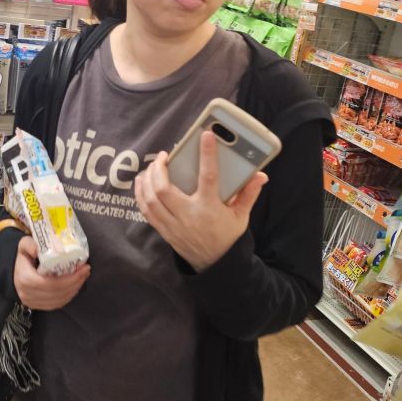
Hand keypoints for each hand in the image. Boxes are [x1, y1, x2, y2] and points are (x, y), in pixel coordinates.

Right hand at [13, 236, 89, 310]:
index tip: (82, 268)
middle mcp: (28, 294)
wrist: (16, 271)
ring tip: (83, 277)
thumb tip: (38, 248)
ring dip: (74, 290)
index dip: (69, 279)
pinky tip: (75, 287)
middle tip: (86, 271)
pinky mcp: (38, 306)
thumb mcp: (23, 246)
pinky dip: (68, 296)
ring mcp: (33, 302)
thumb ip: (30, 245)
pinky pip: (57, 305)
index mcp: (25, 279)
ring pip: (59, 300)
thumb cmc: (23, 257)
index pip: (51, 284)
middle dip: (75, 283)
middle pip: (57, 293)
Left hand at [134, 131, 267, 272]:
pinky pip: (146, 211)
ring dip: (146, 180)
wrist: (215, 265)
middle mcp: (189, 215)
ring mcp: (173, 224)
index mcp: (209, 208)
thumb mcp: (241, 217)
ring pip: (150, 199)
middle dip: (158, 169)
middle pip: (164, 189)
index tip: (205, 135)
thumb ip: (249, 194)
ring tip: (151, 167)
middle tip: (163, 156)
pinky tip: (141, 183)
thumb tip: (261, 176)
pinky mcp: (164, 231)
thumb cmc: (227, 237)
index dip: (207, 154)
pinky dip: (140, 195)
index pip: (208, 177)